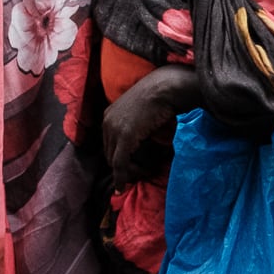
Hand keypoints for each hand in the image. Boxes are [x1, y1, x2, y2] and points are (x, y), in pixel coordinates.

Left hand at [104, 65, 197, 181]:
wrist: (165, 87)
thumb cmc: (160, 97)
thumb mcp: (141, 111)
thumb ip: (135, 124)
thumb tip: (140, 138)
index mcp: (109, 115)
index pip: (108, 144)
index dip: (119, 158)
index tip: (131, 167)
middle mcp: (107, 122)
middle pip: (109, 153)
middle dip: (121, 167)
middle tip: (138, 173)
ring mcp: (115, 129)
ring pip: (114, 160)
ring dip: (125, 172)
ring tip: (142, 174)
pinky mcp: (125, 137)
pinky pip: (120, 163)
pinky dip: (121, 177)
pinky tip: (122, 186)